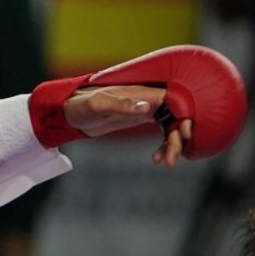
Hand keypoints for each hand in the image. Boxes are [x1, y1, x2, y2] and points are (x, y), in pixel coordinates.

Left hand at [63, 86, 192, 165]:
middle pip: (176, 116)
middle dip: (178, 138)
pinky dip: (163, 145)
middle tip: (171, 159)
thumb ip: (121, 105)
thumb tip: (146, 107)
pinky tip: (156, 159)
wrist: (70, 112)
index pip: (175, 101)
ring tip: (166, 163)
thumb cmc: (81, 105)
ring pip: (171, 126)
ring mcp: (146, 109)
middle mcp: (148, 99)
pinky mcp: (141, 118)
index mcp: (142, 92)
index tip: (184, 133)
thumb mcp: (98, 105)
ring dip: (173, 144)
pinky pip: (162, 131)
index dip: (184, 116)